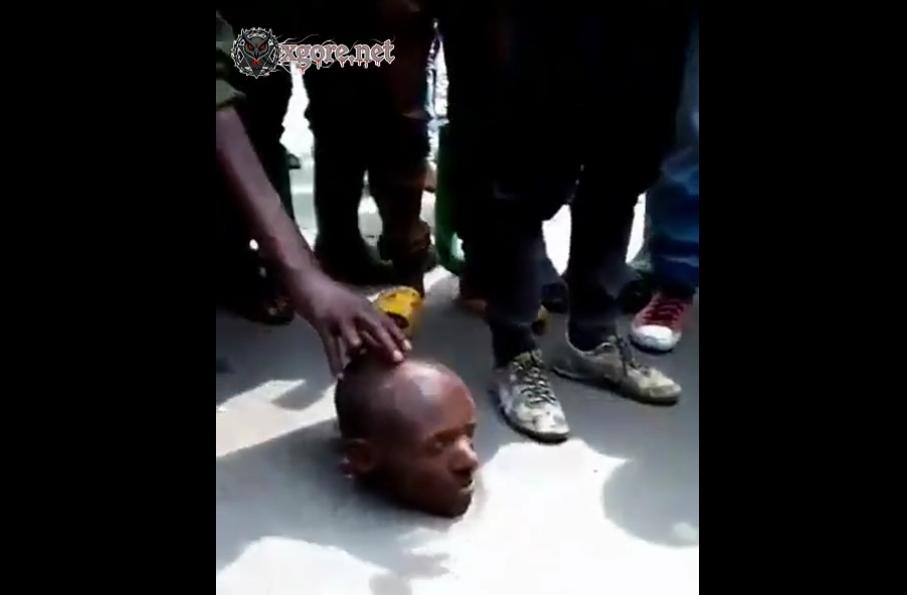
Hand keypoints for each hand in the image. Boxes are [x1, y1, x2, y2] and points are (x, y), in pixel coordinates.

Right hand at [288, 273, 411, 375]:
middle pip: (376, 327)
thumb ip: (364, 320)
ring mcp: (340, 318)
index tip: (409, 348)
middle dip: (388, 343)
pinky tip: (339, 376)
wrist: (308, 281)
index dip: (398, 334)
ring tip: (367, 369)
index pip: (385, 320)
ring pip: (353, 337)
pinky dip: (335, 363)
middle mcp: (356, 311)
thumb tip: (377, 341)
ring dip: (360, 351)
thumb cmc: (332, 295)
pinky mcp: (323, 324)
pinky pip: (331, 347)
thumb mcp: (353, 304)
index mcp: (365, 306)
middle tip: (398, 360)